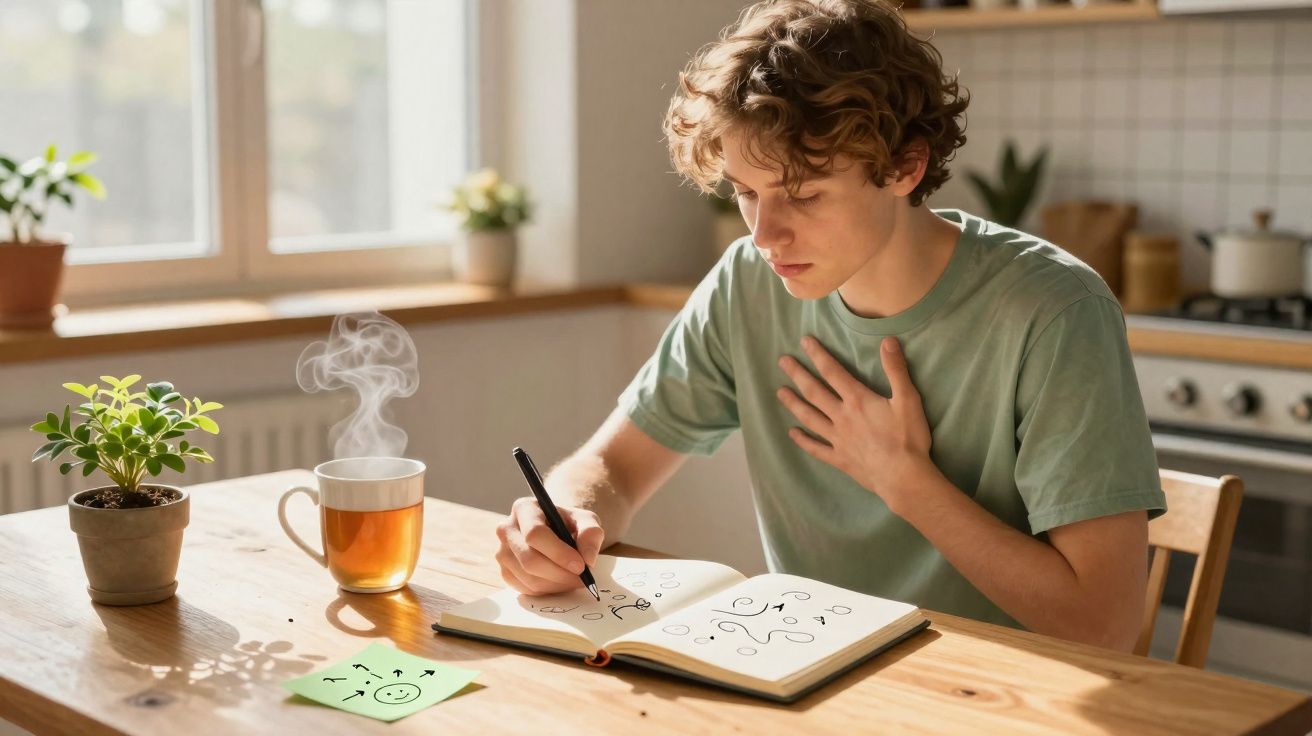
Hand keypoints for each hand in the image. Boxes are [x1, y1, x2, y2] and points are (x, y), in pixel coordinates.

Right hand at [495, 497, 604, 595]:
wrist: (557, 533)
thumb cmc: (570, 524)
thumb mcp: (586, 520)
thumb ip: (591, 533)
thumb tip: (587, 558)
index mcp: (524, 508)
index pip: (535, 534)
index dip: (559, 553)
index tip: (581, 566)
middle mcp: (507, 529)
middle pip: (530, 559)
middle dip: (560, 573)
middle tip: (583, 579)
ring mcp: (502, 552)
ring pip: (529, 577)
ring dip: (557, 584)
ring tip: (575, 580)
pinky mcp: (505, 572)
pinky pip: (526, 588)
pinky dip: (548, 590)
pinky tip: (561, 581)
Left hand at [776, 335, 934, 512]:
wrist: (903, 477)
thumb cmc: (908, 438)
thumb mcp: (908, 400)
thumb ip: (896, 370)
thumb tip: (888, 341)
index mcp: (857, 400)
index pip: (833, 372)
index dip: (818, 355)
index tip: (804, 342)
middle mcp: (842, 417)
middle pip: (814, 392)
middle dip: (798, 375)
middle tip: (782, 362)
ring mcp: (838, 439)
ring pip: (810, 417)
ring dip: (793, 404)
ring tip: (780, 393)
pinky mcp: (839, 459)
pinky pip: (816, 448)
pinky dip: (803, 441)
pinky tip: (792, 434)